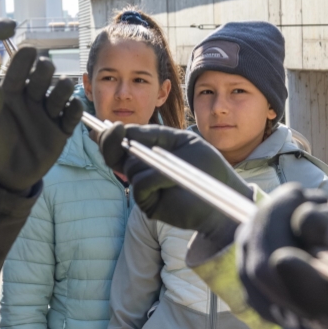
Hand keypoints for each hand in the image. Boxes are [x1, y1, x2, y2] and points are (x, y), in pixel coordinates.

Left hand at [0, 48, 82, 192]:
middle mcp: (30, 98)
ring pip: (61, 91)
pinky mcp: (60, 130)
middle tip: (43, 70)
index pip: (19, 68)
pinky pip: (73, 115)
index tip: (30, 50)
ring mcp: (46, 113)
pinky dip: (75, 109)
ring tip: (57, 95)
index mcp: (10, 92)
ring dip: (62, 88)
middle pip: (43, 74)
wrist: (1, 177)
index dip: (25, 58)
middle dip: (45, 69)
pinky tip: (71, 109)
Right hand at [98, 124, 249, 241]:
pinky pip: (140, 184)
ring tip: (172, 164)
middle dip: (110, 141)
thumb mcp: (181, 140)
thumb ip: (154, 133)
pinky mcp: (148, 204)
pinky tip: (171, 177)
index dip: (109, 135)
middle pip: (113, 155)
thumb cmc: (206, 165)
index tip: (104, 124)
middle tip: (114, 129)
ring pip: (129, 167)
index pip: (121, 144)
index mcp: (148, 154)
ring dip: (147, 161)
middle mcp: (142, 170)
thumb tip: (124, 129)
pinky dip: (154, 177)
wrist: (222, 191)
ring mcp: (144, 188)